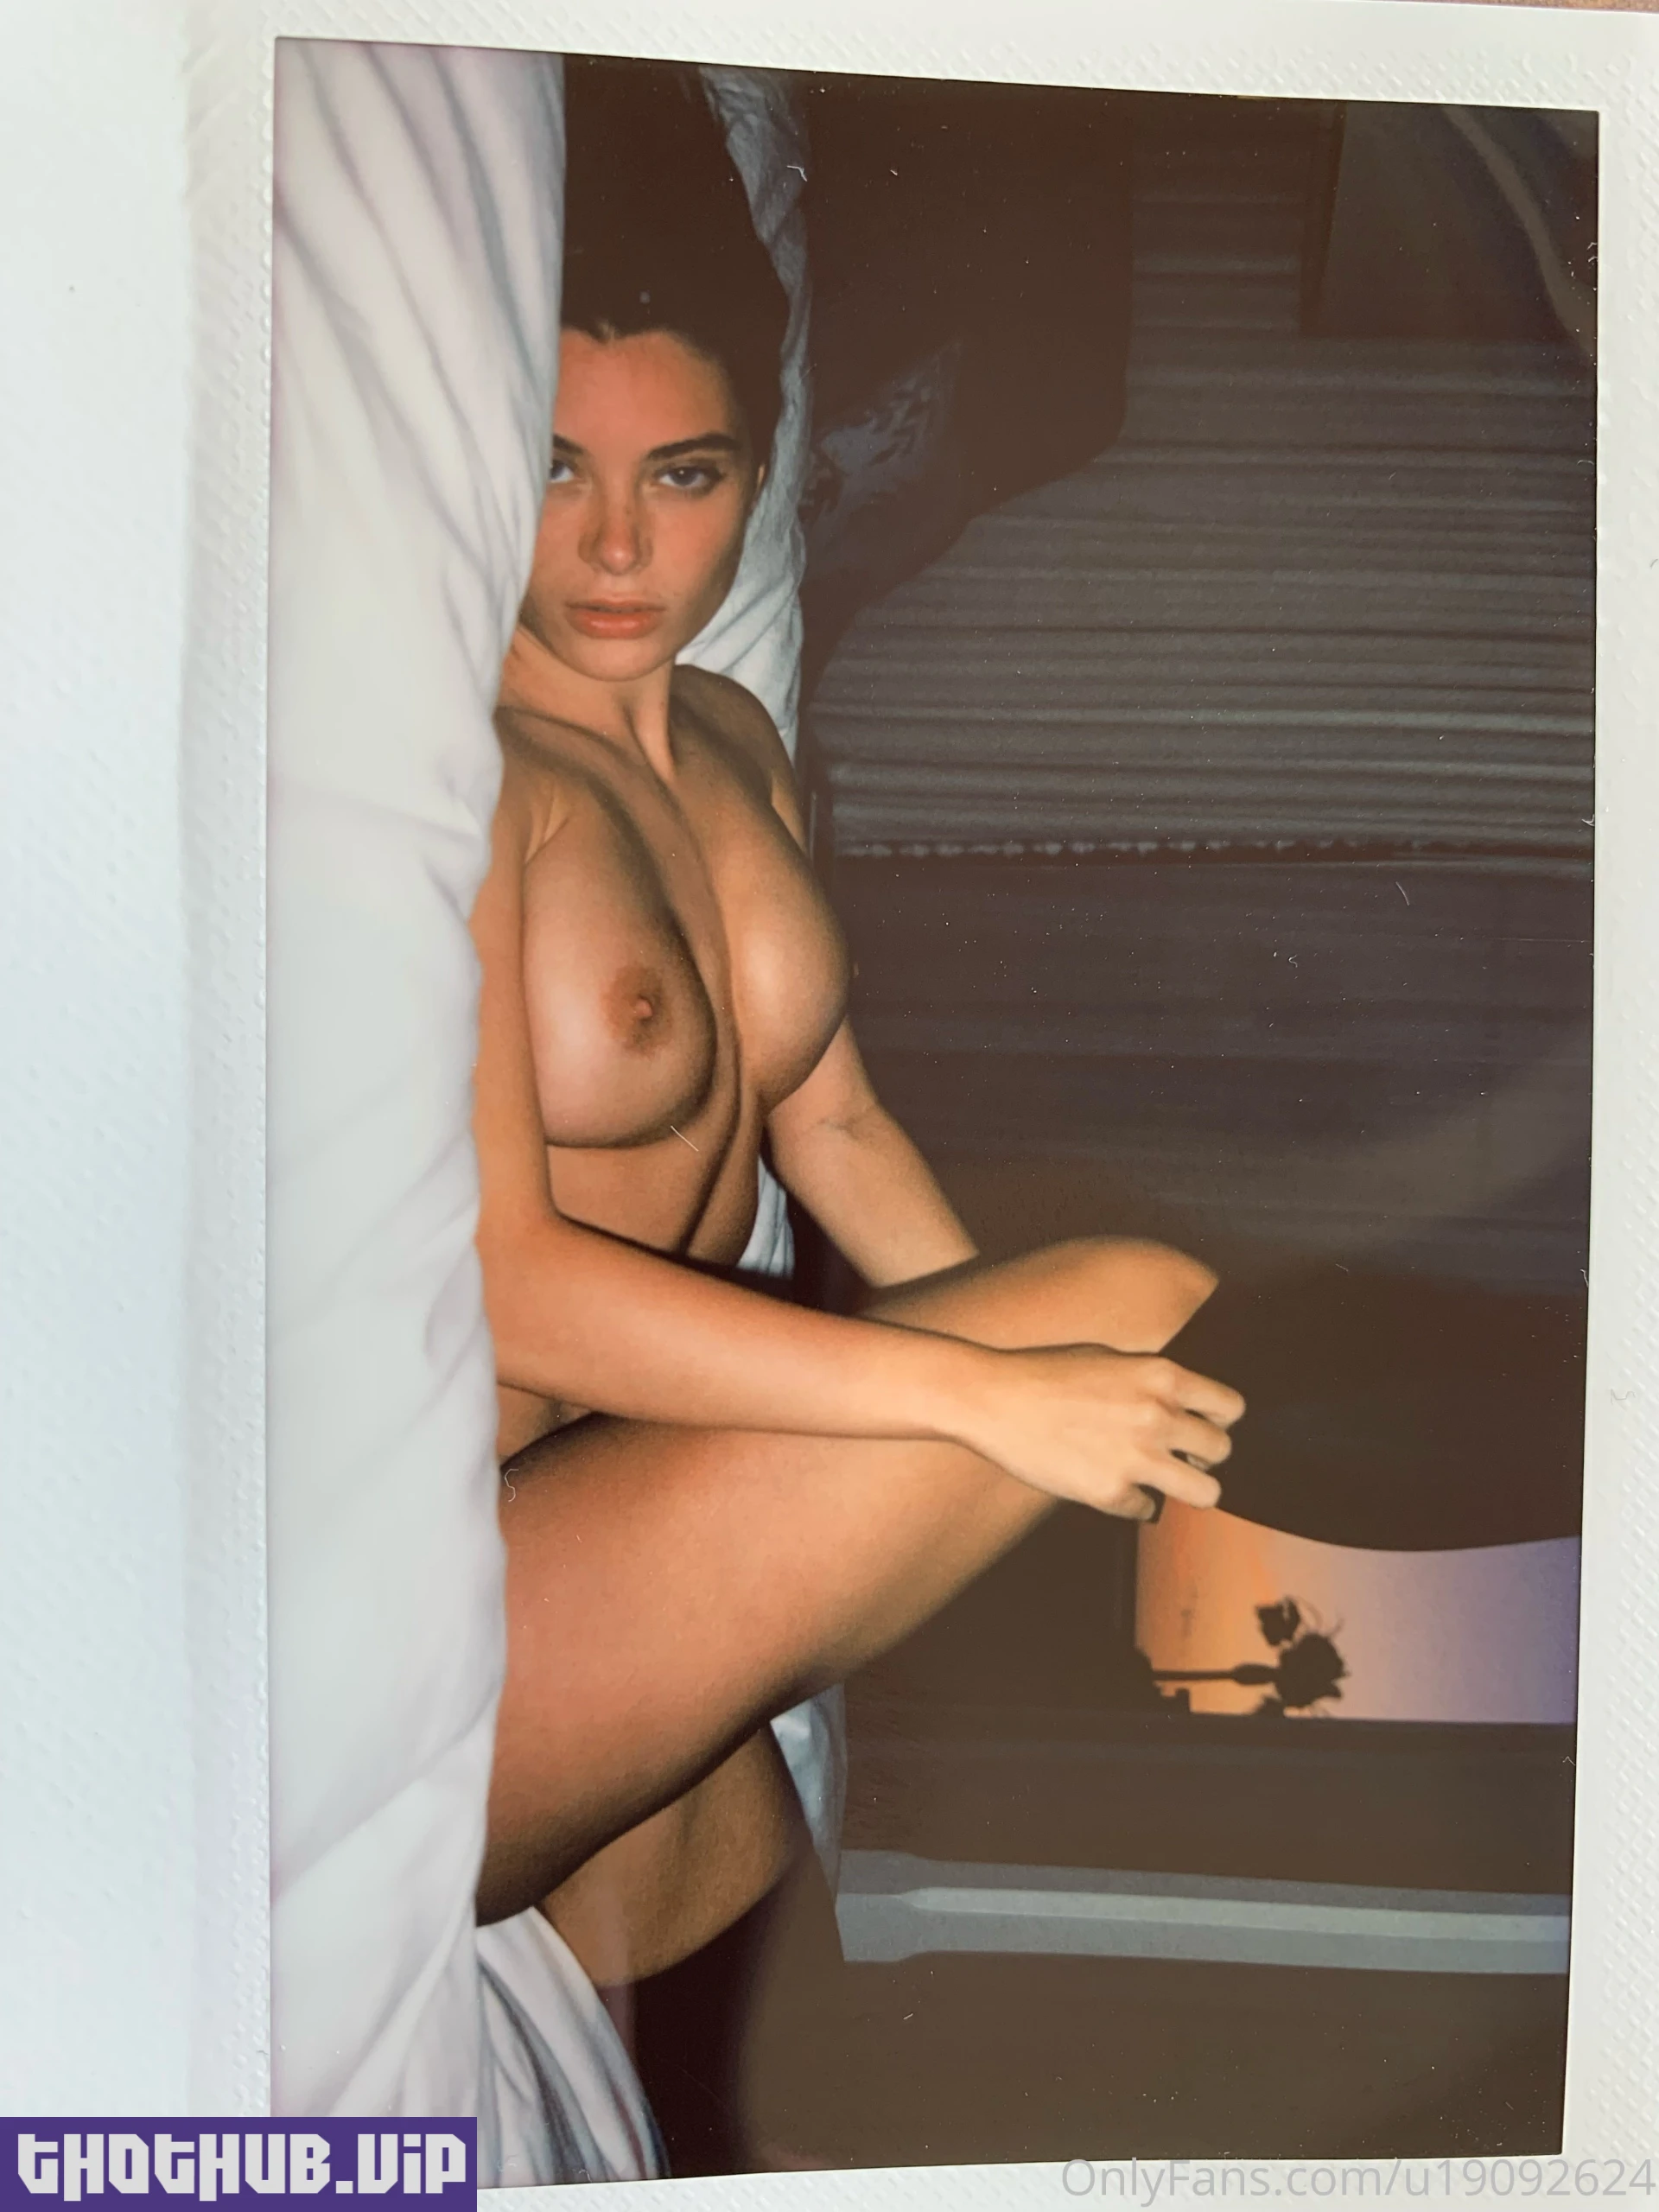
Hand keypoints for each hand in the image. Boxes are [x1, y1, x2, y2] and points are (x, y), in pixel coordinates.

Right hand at [955, 1343, 1243, 1519]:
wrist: (993, 1398)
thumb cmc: (1047, 1373)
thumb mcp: (1112, 1358)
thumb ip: (1153, 1382)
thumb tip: (1186, 1407)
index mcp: (1162, 1376)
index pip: (1231, 1407)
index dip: (1219, 1419)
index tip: (1202, 1425)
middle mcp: (1157, 1416)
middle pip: (1222, 1450)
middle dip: (1205, 1456)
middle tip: (1179, 1456)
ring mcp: (1136, 1457)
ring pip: (1206, 1492)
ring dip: (1187, 1488)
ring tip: (1162, 1480)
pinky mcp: (1109, 1492)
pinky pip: (1149, 1509)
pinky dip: (1134, 1502)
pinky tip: (1111, 1485)